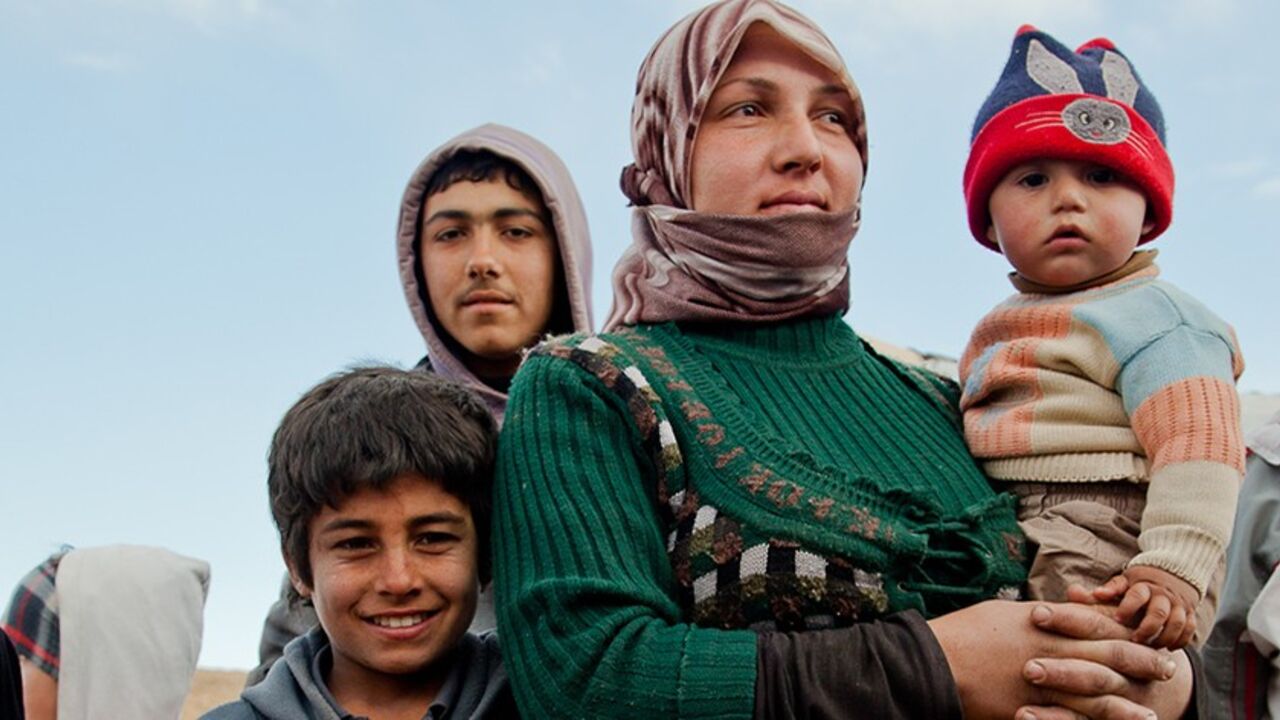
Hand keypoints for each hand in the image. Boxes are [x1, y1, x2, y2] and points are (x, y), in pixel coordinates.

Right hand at [930, 601, 1189, 718]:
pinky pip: (1077, 716)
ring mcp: (1046, 678)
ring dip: (1132, 697)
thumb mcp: (1002, 613)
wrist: (936, 660)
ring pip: (1102, 688)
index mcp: (1044, 621)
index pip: (1096, 624)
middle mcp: (1052, 647)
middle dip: (1141, 660)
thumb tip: (1051, 612)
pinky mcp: (1035, 705)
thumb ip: (1033, 616)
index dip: (1125, 630)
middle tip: (1167, 666)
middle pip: (1109, 653)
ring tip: (1156, 705)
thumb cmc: (964, 633)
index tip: (1145, 634)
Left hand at [1087, 567, 1198, 647]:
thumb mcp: (1121, 582)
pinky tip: (1168, 648)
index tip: (1117, 619)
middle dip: (1147, 628)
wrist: (1171, 574)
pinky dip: (1180, 640)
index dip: (1127, 607)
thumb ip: (1102, 590)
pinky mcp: (1190, 613)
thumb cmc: (1138, 584)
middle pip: (1158, 611)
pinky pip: (1189, 629)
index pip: (1136, 595)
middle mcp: (1162, 593)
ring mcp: (1178, 604)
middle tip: (1134, 640)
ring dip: (1164, 636)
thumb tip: (1073, 592)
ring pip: (1177, 622)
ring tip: (1151, 647)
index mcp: (1142, 585)